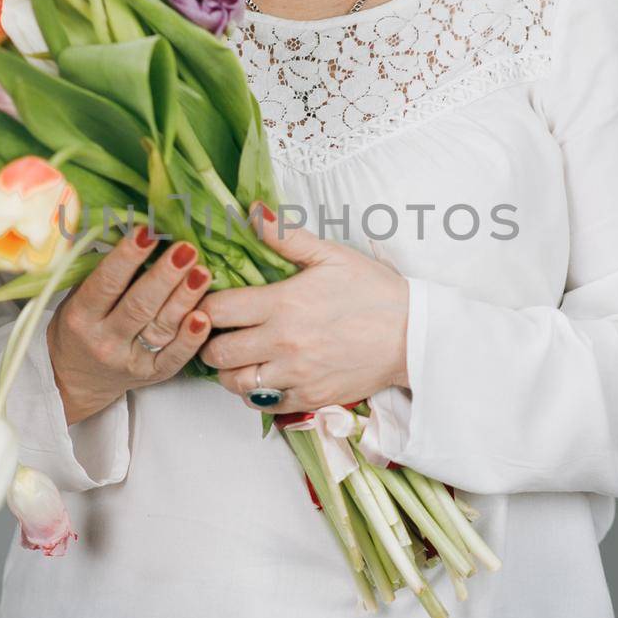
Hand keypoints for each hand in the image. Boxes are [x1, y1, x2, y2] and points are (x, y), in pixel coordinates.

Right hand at [46, 226, 212, 424]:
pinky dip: (192, 338)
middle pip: (139, 305)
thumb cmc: (82, 325)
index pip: (106, 284)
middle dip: (165, 276)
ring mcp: (130, 360)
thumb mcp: (78, 297)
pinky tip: (205, 316)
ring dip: (184, 299)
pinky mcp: (153, 374)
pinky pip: (175, 357)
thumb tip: (140, 231)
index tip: (148, 232)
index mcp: (81, 316)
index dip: (127, 257)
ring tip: (202, 272)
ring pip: (161, 327)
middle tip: (186, 249)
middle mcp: (104, 340)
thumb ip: (103, 270)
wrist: (76, 376)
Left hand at [198, 203, 409, 413]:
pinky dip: (254, 393)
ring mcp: (295, 376)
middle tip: (219, 331)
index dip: (205, 305)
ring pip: (233, 384)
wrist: (412, 335)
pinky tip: (262, 375)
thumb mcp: (332, 255)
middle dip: (210, 340)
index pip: (216, 310)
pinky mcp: (309, 399)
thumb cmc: (374, 292)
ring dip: (228, 370)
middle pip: (216, 352)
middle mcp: (282, 344)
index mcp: (283, 304)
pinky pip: (262, 405)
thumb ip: (287, 236)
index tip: (211, 302)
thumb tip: (253, 212)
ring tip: (239, 355)